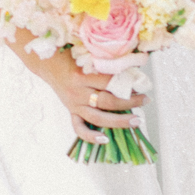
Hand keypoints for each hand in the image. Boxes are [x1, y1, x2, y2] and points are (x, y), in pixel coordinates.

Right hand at [20, 44, 146, 141]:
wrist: (49, 65)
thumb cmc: (71, 57)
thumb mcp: (88, 55)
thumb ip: (106, 63)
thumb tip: (133, 67)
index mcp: (82, 75)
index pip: (109, 81)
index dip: (127, 84)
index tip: (141, 84)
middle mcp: (77, 91)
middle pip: (107, 101)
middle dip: (129, 102)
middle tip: (145, 100)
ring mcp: (73, 104)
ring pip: (98, 118)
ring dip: (119, 121)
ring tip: (136, 121)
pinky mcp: (71, 112)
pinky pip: (79, 128)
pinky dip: (91, 136)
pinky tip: (105, 139)